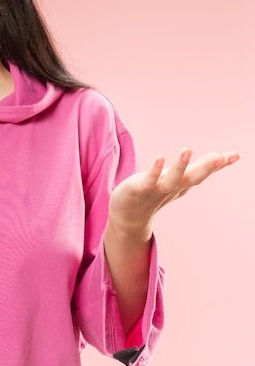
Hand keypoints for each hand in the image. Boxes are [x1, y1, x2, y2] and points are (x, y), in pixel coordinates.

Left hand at [109, 148, 239, 237]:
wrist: (128, 217)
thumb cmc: (154, 193)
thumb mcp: (177, 180)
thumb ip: (196, 169)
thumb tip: (219, 156)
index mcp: (183, 184)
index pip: (203, 173)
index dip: (219, 165)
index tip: (236, 155)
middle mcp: (173, 188)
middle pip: (193, 178)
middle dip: (206, 168)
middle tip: (220, 156)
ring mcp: (156, 190)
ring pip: (171, 180)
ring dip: (180, 166)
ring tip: (187, 149)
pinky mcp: (140, 189)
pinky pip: (148, 180)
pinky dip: (154, 171)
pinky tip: (160, 158)